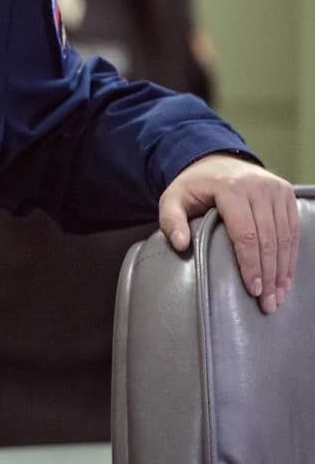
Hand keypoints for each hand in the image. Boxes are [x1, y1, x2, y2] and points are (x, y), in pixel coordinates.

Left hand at [159, 154, 298, 313]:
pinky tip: (286, 277)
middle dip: (269, 275)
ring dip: (283, 270)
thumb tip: (180, 244)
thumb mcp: (172, 198)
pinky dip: (290, 256)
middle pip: (268, 239)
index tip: (251, 289)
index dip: (250, 264)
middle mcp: (257, 186)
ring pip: (285, 237)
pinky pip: (293, 229)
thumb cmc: (194, 186)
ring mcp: (275, 189)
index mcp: (230, 187)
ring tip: (278, 296)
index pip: (246, 233)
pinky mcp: (286, 193)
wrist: (216, 161)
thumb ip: (171, 220)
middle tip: (267, 303)